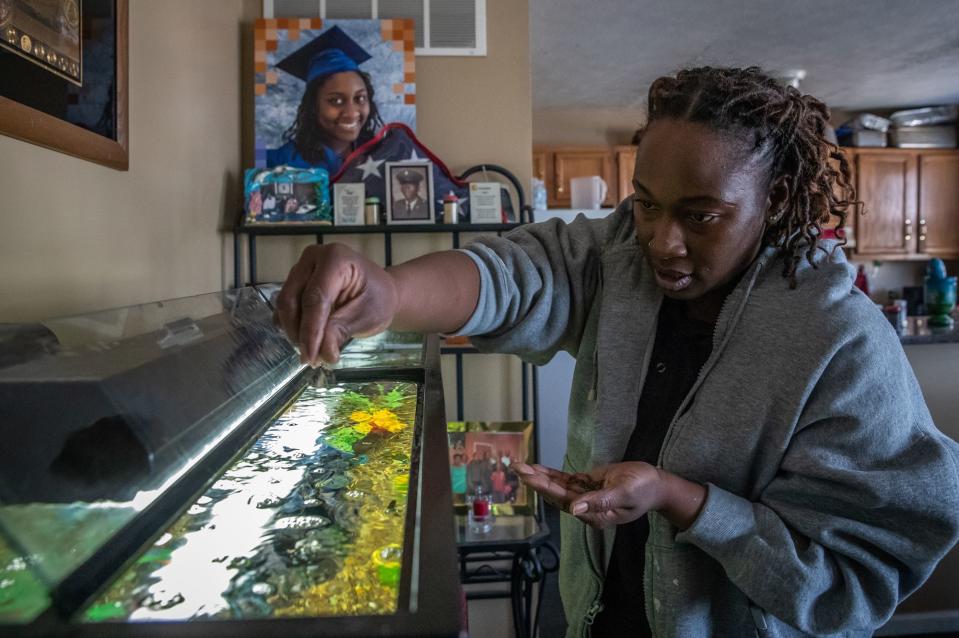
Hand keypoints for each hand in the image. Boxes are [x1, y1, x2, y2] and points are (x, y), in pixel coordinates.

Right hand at [275, 243, 398, 365]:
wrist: (379, 291)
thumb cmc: (378, 299)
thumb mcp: (367, 316)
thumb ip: (341, 330)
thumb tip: (322, 353)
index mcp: (335, 258)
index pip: (315, 298)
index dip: (310, 330)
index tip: (311, 357)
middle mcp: (313, 258)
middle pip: (292, 299)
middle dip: (299, 333)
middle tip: (312, 360)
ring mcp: (301, 269)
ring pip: (285, 304)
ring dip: (294, 332)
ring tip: (313, 353)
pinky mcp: (295, 282)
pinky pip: (285, 307)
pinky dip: (292, 326)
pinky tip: (305, 341)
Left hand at [514, 461, 705, 529]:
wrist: (656, 485)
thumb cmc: (644, 489)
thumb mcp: (624, 494)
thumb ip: (600, 502)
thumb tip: (574, 509)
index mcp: (594, 515)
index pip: (564, 501)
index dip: (546, 488)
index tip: (530, 478)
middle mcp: (586, 509)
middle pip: (556, 494)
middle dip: (536, 481)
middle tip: (518, 467)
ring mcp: (586, 497)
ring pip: (558, 487)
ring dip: (540, 476)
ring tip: (520, 465)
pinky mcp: (587, 485)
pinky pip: (566, 480)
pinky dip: (551, 474)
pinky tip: (537, 468)